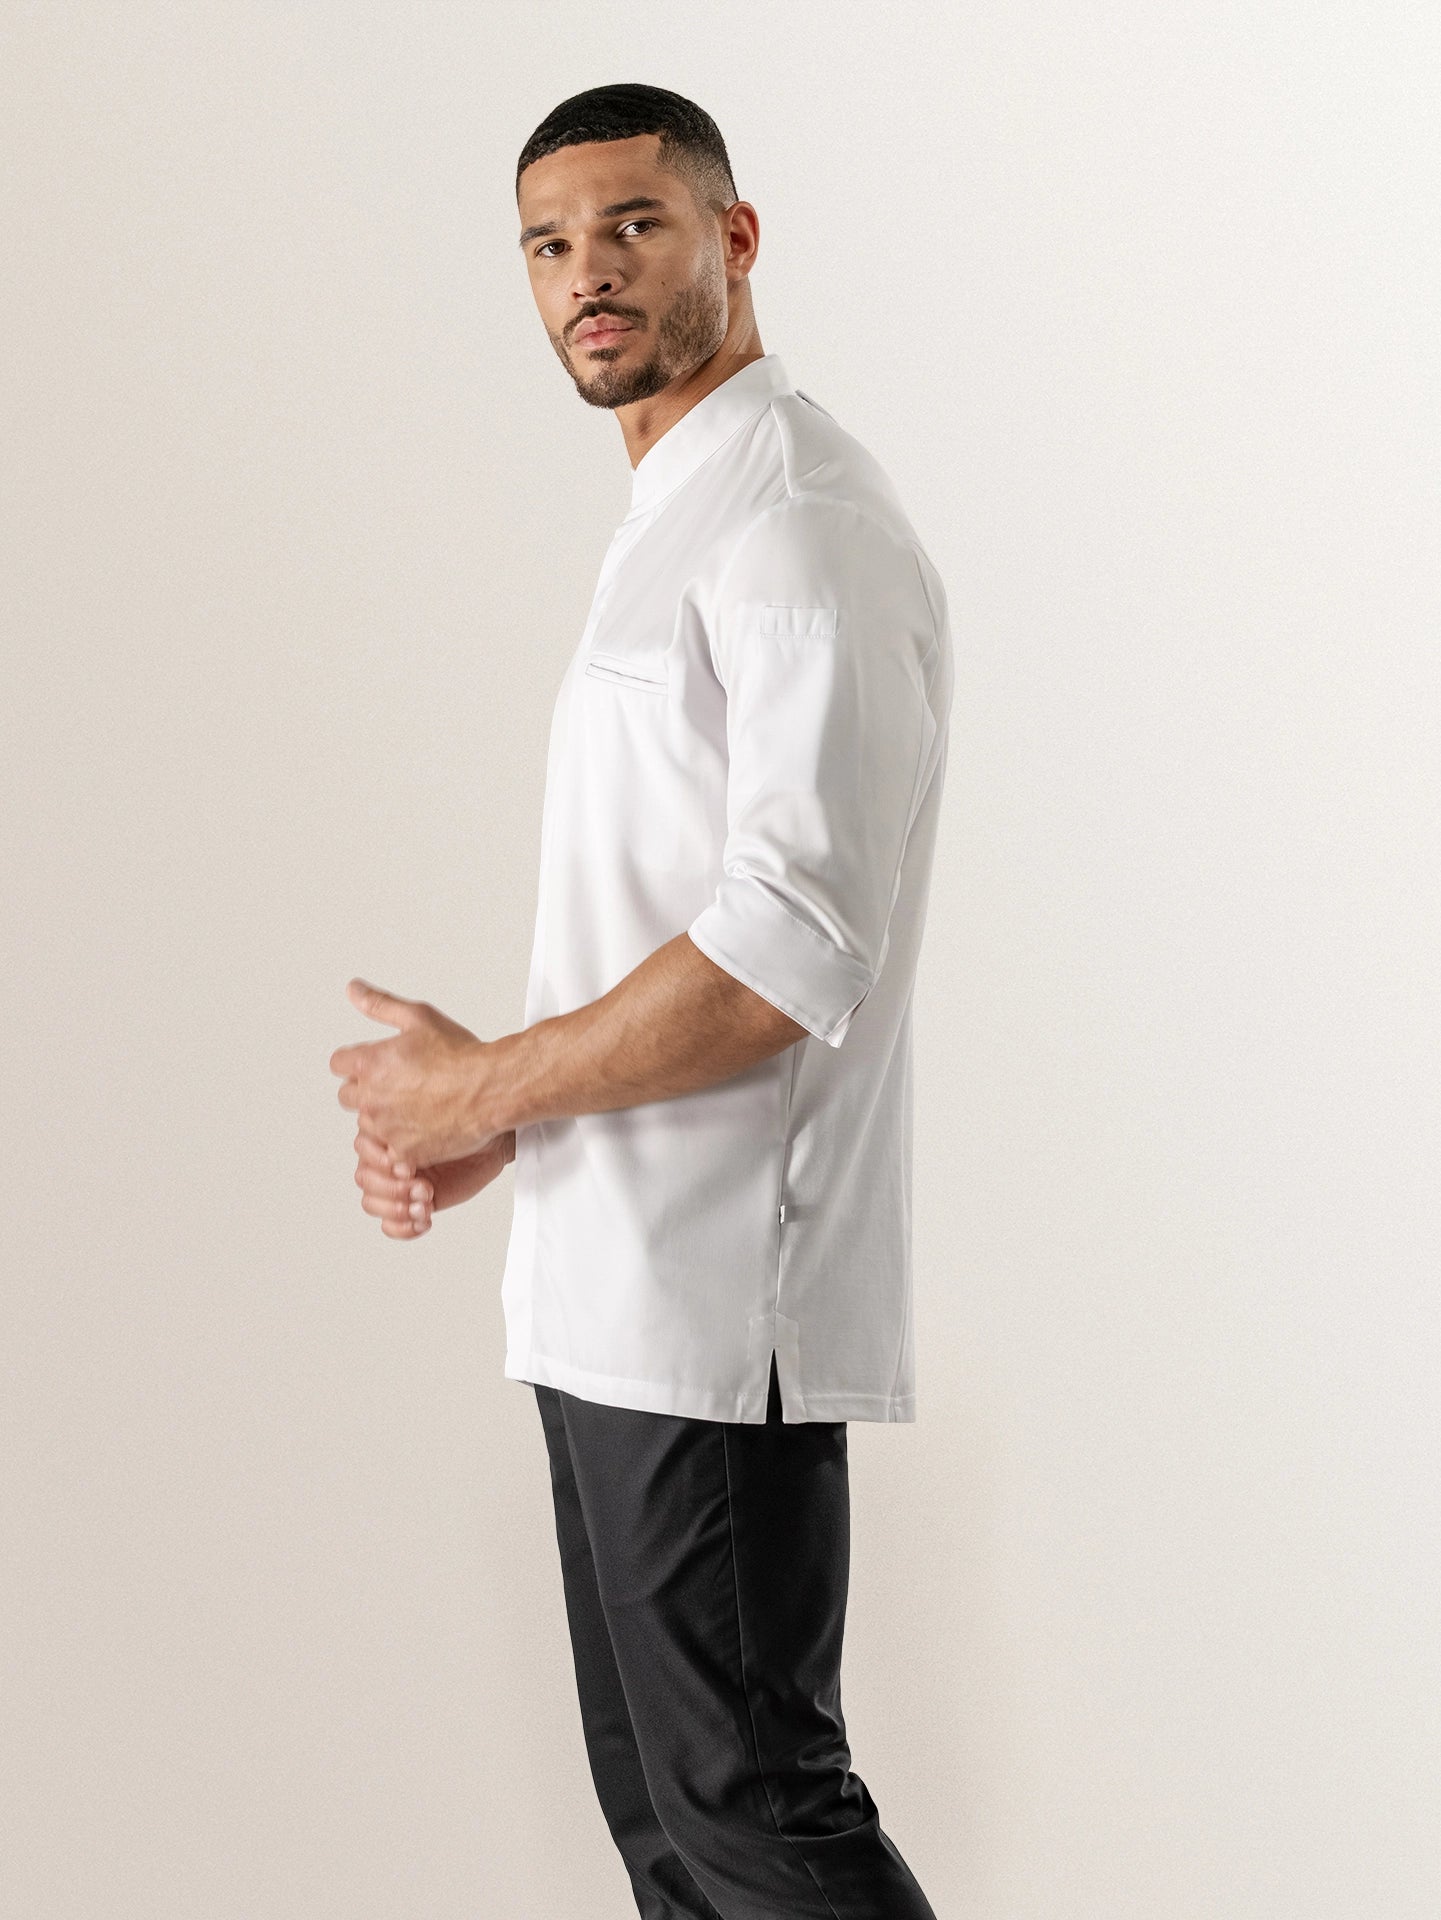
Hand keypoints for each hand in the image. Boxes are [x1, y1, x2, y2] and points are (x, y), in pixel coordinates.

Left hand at [329, 977, 501, 1169]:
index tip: (375, 1064)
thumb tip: (354, 990)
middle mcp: (372, 1098)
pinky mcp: (404, 1152)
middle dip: (366, 1089)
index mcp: (370, 1064)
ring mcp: (387, 1129)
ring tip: (416, 1105)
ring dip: (383, 1117)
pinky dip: (402, 1143)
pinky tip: (423, 1127)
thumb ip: (380, 1005)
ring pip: (368, 1125)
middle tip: (398, 1084)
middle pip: (347, 1096)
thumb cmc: (460, 1054)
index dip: (357, 1061)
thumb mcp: (418, 1017)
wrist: (491, 1089)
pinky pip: (389, 1151)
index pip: (339, 1064)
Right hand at [353, 1114, 516, 1239]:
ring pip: (372, 1203)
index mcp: (384, 1133)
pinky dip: (402, 1227)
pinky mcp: (410, 1204)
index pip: (362, 1151)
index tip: (409, 1167)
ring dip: (397, 1208)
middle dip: (394, 1188)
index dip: (383, 1163)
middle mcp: (386, 1158)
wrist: (489, 1145)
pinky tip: (423, 1220)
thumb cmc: (464, 1127)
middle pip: (365, 1180)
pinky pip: (389, 1224)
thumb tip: (392, 1140)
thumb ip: (408, 1128)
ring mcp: (396, 1183)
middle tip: (423, 1187)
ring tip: (426, 1203)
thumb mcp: (436, 1121)